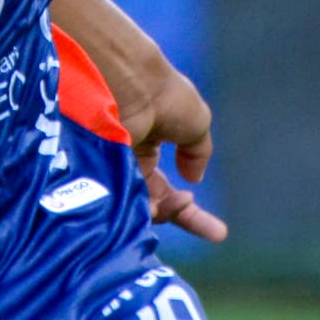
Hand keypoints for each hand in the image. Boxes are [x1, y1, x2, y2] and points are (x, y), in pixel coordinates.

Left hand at [113, 57, 227, 242]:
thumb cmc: (164, 97)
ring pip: (140, 211)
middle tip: (215, 231)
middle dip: (183, 216)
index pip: (166, 190)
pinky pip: (122, 208)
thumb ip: (198, 154)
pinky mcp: (100, 180)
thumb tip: (193, 179)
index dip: (190, 212)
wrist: (132, 85)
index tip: (219, 233)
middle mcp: (128, 163)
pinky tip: (158, 202)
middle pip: (154, 205)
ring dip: (167, 213)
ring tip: (182, 200)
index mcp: (146, 146)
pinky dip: (145, 211)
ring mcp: (113, 172)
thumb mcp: (196, 122)